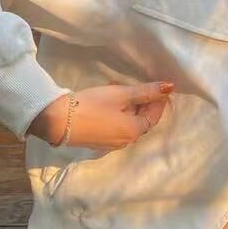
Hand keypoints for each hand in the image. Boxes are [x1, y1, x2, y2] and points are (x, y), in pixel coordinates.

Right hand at [29, 81, 173, 152]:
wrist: (58, 121)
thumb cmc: (92, 106)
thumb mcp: (121, 94)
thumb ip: (146, 92)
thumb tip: (170, 87)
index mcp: (134, 131)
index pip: (154, 116)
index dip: (158, 101)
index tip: (159, 88)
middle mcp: (126, 141)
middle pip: (141, 120)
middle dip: (142, 102)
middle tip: (137, 85)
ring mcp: (111, 143)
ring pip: (128, 122)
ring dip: (129, 106)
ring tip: (120, 88)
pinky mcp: (99, 141)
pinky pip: (116, 126)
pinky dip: (118, 113)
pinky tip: (109, 100)